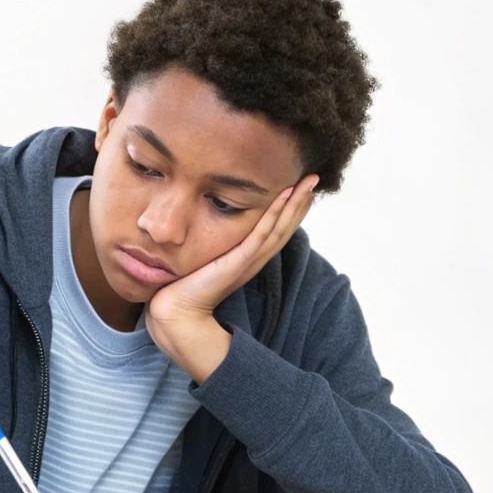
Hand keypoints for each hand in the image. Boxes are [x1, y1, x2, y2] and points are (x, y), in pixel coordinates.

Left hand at [146, 173, 317, 377]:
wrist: (177, 314)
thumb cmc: (184, 288)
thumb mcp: (204, 261)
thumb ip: (211, 248)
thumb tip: (199, 227)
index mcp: (249, 258)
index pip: (277, 229)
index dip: (291, 209)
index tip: (301, 186)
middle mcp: (254, 259)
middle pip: (285, 226)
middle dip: (300, 201)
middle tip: (315, 177)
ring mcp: (248, 260)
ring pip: (279, 227)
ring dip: (295, 203)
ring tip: (308, 182)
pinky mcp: (238, 262)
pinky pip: (261, 234)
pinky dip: (274, 214)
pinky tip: (285, 196)